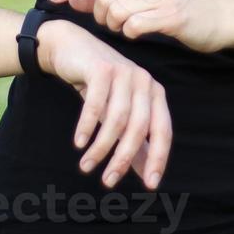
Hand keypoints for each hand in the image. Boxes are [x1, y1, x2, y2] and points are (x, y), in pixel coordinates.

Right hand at [37, 19, 171, 191]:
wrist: (70, 48)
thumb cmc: (98, 85)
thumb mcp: (118, 113)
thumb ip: (135, 142)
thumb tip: (147, 175)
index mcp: (154, 93)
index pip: (163, 131)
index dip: (158, 158)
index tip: (150, 185)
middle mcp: (144, 81)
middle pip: (139, 128)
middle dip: (123, 158)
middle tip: (108, 181)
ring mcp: (124, 72)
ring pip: (116, 119)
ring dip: (101, 147)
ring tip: (86, 165)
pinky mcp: (102, 68)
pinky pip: (96, 104)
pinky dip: (87, 126)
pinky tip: (79, 143)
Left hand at [47, 0, 232, 54]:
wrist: (220, 16)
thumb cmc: (177, 5)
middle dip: (101, 16)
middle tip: (113, 23)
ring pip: (116, 13)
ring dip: (116, 26)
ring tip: (128, 27)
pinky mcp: (171, 15)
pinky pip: (134, 26)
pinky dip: (131, 33)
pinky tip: (139, 32)